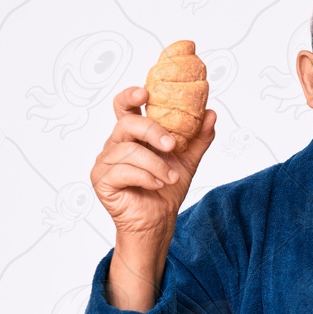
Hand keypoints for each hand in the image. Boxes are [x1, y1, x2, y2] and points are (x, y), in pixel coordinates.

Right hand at [91, 87, 216, 236]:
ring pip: (128, 150)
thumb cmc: (168, 189)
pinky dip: (146, 178)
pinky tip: (157, 185)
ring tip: (170, 178)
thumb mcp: (188, 160)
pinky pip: (122, 171)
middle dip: (152, 131)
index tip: (145, 93)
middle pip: (127, 124)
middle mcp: (115, 144)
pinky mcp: (101, 180)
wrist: (159, 220)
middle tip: (172, 146)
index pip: (124, 107)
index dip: (130, 95)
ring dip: (156, 165)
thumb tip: (211, 114)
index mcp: (133, 135)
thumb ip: (198, 137)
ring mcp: (105, 161)